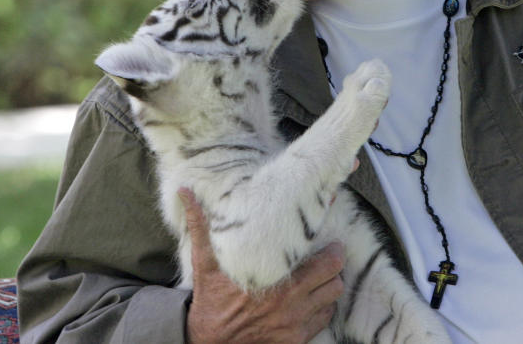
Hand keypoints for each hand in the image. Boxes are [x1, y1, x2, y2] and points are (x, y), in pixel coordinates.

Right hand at [179, 188, 344, 343]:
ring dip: (329, 286)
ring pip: (332, 299)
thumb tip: (187, 193)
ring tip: (319, 276)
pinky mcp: (295, 340)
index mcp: (279, 283)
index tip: (333, 239)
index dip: (334, 249)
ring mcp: (296, 325)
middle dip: (335, 266)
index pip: (327, 262)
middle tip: (329, 255)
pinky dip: (320, 308)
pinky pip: (323, 320)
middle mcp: (292, 305)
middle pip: (336, 280)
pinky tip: (309, 299)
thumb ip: (201, 228)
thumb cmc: (210, 301)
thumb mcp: (205, 264)